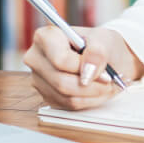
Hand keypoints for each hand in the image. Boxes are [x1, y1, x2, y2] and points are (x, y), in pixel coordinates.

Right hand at [23, 26, 143, 109]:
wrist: (107, 58)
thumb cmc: (102, 45)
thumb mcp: (105, 40)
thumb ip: (97, 53)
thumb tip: (87, 72)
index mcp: (46, 37)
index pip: (60, 60)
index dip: (82, 68)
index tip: (103, 70)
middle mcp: (36, 57)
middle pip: (61, 81)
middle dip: (90, 85)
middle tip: (107, 80)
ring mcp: (39, 78)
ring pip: (65, 96)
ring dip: (91, 94)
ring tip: (103, 85)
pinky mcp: (46, 95)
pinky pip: (67, 105)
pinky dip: (87, 101)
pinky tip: (94, 90)